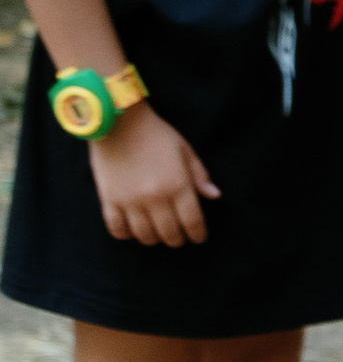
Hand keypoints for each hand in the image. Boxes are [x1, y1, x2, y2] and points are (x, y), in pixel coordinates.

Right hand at [89, 106, 217, 246]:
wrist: (119, 121)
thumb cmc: (156, 134)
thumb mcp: (185, 150)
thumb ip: (199, 175)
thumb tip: (215, 196)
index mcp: (177, 185)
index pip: (192, 222)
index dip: (198, 234)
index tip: (198, 238)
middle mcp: (154, 197)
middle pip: (169, 234)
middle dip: (177, 239)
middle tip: (179, 237)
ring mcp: (129, 201)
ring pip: (144, 235)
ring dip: (154, 239)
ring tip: (157, 234)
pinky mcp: (109, 199)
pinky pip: (117, 228)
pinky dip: (126, 234)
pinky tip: (132, 230)